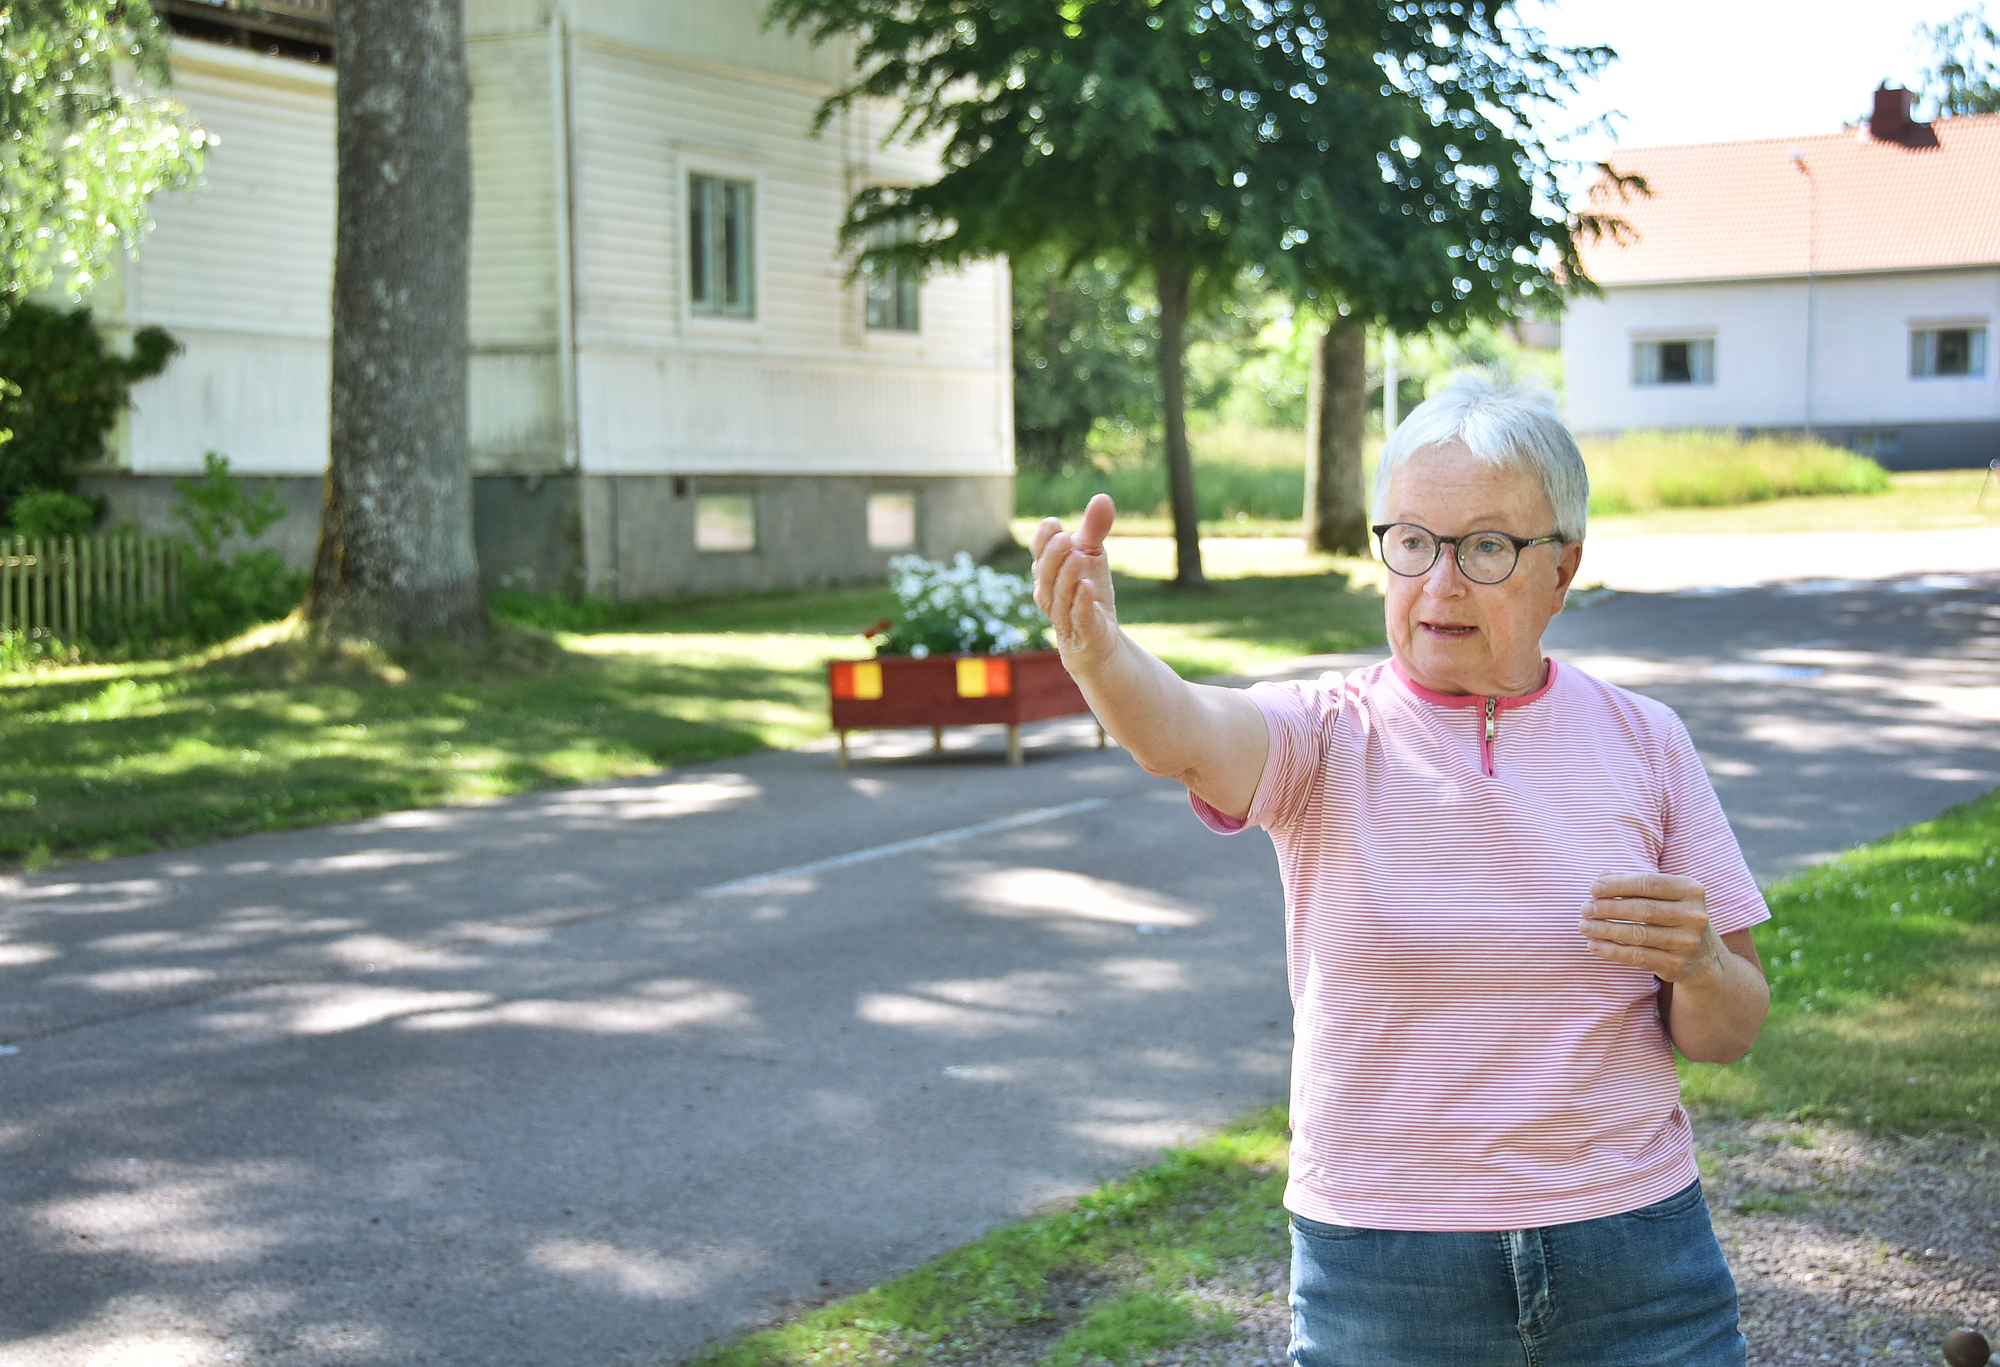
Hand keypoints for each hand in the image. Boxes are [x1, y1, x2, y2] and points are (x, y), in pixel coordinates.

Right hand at [1030, 493, 1119, 672]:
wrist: (1097, 637)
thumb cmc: (1087, 592)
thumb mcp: (1092, 556)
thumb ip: (1094, 528)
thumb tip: (1103, 497)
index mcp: (1047, 570)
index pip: (1038, 552)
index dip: (1042, 539)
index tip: (1054, 524)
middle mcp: (1048, 592)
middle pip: (1045, 573)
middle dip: (1053, 556)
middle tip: (1066, 538)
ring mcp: (1062, 614)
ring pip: (1059, 595)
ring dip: (1067, 576)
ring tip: (1079, 557)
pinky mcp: (1081, 632)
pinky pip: (1077, 617)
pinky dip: (1080, 603)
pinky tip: (1087, 587)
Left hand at [1578, 872, 1730, 986]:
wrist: (1703, 957)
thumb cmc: (1672, 916)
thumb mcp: (1663, 896)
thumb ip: (1633, 883)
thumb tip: (1601, 876)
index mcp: (1691, 890)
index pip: (1649, 883)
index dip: (1618, 885)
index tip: (1593, 888)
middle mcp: (1694, 916)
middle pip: (1643, 909)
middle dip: (1609, 908)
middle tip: (1584, 909)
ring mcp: (1687, 942)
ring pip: (1638, 934)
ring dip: (1605, 930)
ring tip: (1584, 926)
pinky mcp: (1676, 965)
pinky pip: (1638, 957)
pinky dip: (1612, 951)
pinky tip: (1593, 945)